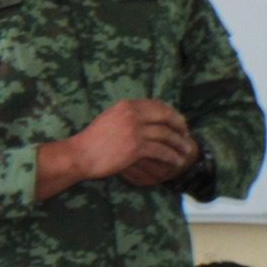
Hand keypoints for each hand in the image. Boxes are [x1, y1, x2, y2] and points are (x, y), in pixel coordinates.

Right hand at [66, 100, 194, 182]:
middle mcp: (132, 114)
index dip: (171, 113)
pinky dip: (171, 156)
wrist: (80, 154)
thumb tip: (144, 117)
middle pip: (165, 116)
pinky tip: (176, 161)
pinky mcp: (136, 147)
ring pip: (165, 134)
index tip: (178, 121)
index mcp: (127, 105)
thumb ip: (127, 115)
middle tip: (186, 134)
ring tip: (186, 151)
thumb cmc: (92, 140)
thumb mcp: (110, 119)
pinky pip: (160, 150)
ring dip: (178, 143)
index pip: (156, 105)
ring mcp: (135, 130)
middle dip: (179, 125)